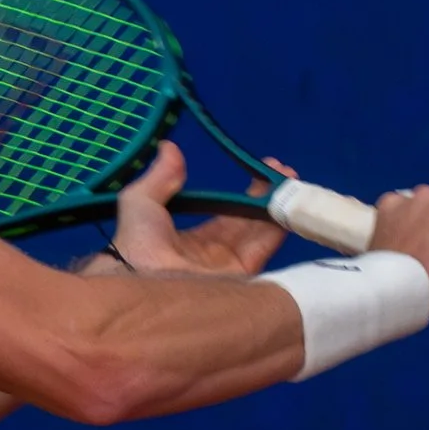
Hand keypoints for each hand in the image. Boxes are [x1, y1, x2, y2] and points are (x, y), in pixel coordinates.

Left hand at [94, 140, 289, 279]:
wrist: (141, 282)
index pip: (224, 218)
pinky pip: (265, 248)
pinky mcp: (242, 279)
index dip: (243, 196)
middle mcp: (212, 259)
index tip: (259, 170)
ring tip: (291, 180)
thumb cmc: (137, 243)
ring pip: (260, 235)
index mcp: (188, 243)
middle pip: (248, 226)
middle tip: (284, 173)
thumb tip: (169, 147)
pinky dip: (280, 226)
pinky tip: (288, 202)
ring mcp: (228, 270)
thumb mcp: (140, 202)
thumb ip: (158, 177)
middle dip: (267, 199)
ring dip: (276, 207)